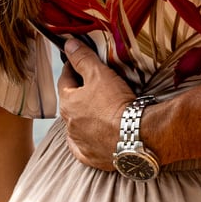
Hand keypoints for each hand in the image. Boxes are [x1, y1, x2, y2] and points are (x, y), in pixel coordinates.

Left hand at [57, 40, 132, 170]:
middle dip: (80, 94)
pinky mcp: (92, 157)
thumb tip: (68, 44)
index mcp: (68, 103)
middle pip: (72, 104)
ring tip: (102, 110)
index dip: (72, 69)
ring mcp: (80, 143)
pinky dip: (90, 140)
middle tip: (95, 86)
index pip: (65, 80)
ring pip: (78, 126)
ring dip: (86, 118)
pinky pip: (86, 147)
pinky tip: (98, 136)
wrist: (135, 137)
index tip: (78, 62)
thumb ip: (83, 58)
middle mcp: (69, 125)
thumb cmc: (116, 103)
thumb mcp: (100, 74)